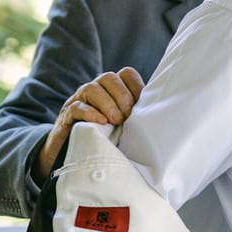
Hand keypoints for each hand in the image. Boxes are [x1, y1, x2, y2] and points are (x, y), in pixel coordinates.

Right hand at [34, 67, 143, 182]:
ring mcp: (79, 101)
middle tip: (128, 117)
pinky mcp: (66, 116)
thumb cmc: (106, 141)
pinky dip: (90, 113)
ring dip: (107, 104)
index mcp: (112, 91)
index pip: (126, 74)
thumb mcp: (125, 127)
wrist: (72, 157)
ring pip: (92, 88)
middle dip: (122, 96)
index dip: (136, 86)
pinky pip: (76, 107)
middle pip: (109, 77)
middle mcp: (95, 91)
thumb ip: (138, 118)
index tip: (142, 106)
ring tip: (116, 121)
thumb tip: (164, 118)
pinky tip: (101, 122)